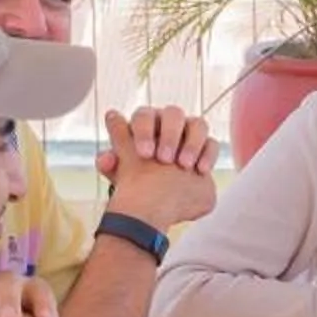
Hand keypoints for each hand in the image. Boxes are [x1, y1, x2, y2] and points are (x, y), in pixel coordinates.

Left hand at [98, 106, 217, 229]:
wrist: (158, 203)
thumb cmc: (134, 181)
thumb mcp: (120, 175)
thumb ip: (111, 165)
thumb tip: (104, 159)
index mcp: (145, 123)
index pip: (144, 115)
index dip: (143, 131)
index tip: (144, 154)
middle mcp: (167, 123)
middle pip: (174, 113)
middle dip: (170, 135)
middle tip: (164, 159)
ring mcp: (189, 133)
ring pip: (197, 124)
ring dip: (192, 143)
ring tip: (184, 165)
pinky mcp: (205, 149)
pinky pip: (212, 143)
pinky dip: (207, 155)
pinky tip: (200, 171)